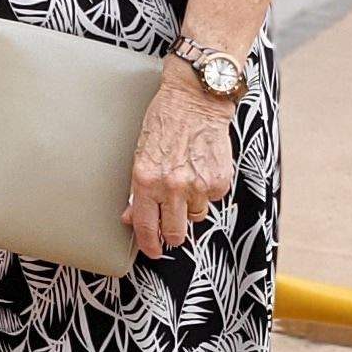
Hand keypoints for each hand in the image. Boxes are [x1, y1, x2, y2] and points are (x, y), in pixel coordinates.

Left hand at [123, 75, 239, 259]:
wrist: (195, 100)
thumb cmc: (164, 122)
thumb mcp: (140, 154)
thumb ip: (138, 189)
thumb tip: (131, 216)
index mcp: (146, 180)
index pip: (146, 226)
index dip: (149, 244)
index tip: (152, 251)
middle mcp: (172, 186)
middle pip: (176, 232)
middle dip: (173, 234)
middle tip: (172, 226)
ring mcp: (198, 185)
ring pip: (197, 215)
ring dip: (192, 206)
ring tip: (188, 180)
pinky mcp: (220, 181)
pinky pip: (213, 199)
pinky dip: (208, 190)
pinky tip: (202, 168)